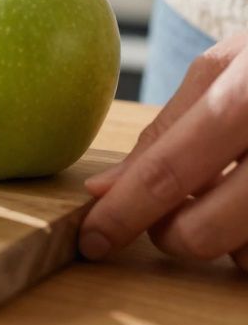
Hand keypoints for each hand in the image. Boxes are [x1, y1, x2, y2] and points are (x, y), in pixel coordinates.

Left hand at [79, 32, 247, 270]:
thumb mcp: (226, 68)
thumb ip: (165, 129)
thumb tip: (105, 190)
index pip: (170, 170)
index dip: (123, 213)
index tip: (91, 239)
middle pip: (203, 230)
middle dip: (172, 234)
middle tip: (170, 214)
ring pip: (247, 257)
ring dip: (229, 242)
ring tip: (238, 193)